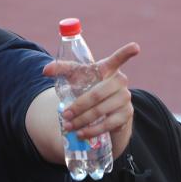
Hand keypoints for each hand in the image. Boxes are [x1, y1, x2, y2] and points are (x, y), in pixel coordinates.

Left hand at [43, 42, 139, 158]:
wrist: (104, 110)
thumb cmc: (89, 86)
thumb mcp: (76, 77)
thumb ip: (62, 69)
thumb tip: (45, 70)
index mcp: (108, 68)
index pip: (118, 59)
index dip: (126, 52)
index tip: (135, 47)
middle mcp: (120, 81)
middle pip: (97, 94)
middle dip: (79, 106)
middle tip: (64, 114)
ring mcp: (125, 98)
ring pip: (101, 110)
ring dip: (82, 120)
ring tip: (68, 126)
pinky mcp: (126, 114)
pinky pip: (108, 124)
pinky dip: (92, 130)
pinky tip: (82, 134)